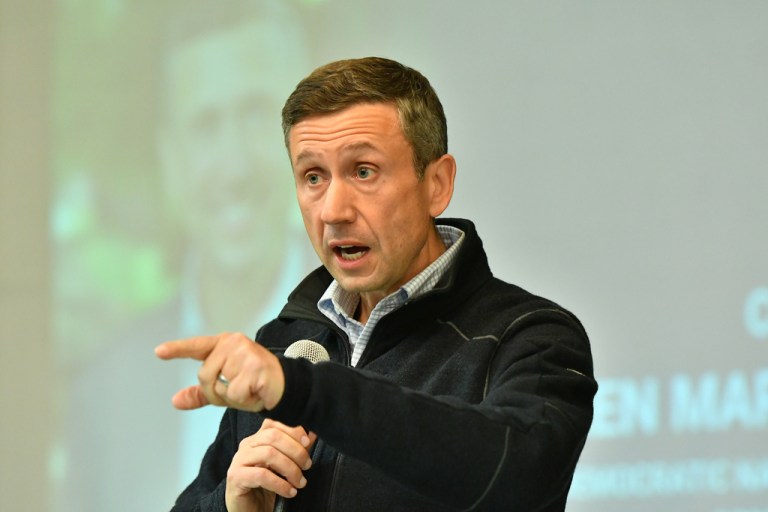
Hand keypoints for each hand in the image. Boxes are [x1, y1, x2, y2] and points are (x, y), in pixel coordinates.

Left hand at [154, 332, 284, 411]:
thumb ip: (201, 393)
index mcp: (224, 344)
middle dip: (216, 393)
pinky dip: (244, 400)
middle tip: (238, 391)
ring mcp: (244, 353)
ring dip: (232, 398)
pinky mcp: (254, 366)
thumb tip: (175, 401)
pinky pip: (235, 394)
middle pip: (204, 376)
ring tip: (249, 391)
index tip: (159, 351)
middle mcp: (232, 343)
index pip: (197, 346)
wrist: (285, 386)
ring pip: (219, 387)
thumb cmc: (253, 384)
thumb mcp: (225, 387)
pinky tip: (256, 393)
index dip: (177, 349)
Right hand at [226, 419, 316, 511]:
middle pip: (273, 436)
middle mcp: (246, 446)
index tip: (308, 442)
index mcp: (257, 439)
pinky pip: (261, 475)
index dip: (292, 429)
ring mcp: (239, 460)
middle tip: (307, 465)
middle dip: (296, 450)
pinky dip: (280, 484)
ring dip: (290, 468)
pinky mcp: (236, 477)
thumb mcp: (284, 467)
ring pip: (269, 454)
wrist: (249, 511)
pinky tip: (289, 492)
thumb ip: (296, 450)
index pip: (274, 423)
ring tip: (300, 482)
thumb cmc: (267, 488)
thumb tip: (312, 434)